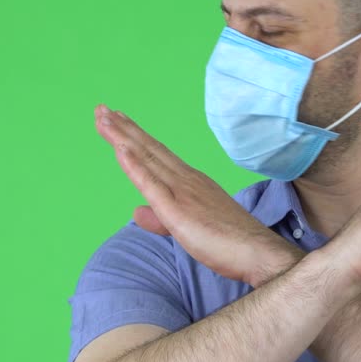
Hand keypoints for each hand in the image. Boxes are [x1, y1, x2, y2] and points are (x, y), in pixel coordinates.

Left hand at [93, 104, 300, 286]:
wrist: (258, 253)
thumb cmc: (230, 243)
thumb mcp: (188, 228)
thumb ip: (161, 218)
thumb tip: (137, 210)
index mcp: (191, 182)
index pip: (158, 155)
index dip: (136, 137)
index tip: (118, 120)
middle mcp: (186, 179)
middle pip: (149, 149)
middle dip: (123, 128)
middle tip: (102, 108)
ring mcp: (182, 191)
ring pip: (147, 158)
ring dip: (123, 137)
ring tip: (104, 117)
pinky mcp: (178, 210)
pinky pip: (151, 183)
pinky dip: (135, 164)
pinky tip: (120, 148)